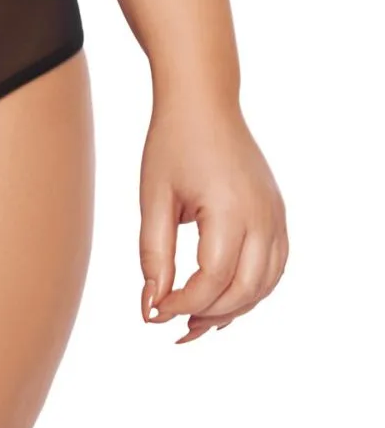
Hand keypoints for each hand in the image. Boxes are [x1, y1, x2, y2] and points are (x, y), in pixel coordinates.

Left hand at [139, 91, 287, 342]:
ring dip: (233, 308)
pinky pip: (274, 266)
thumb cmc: (172, 143)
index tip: (153, 312)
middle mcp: (262, 216)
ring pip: (265, 284)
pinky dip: (252, 289)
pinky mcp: (277, 213)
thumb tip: (151, 306)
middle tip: (172, 326)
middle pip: (244, 290)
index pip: (212, 279)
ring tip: (195, 320)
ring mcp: (275, 215)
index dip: (182, 304)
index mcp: (229, 209)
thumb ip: (153, 254)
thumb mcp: (154, 197)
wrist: (204, 101)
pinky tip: (223, 297)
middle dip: (208, 314)